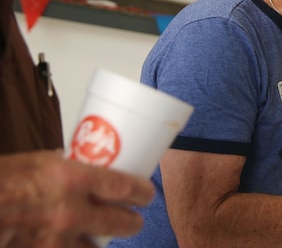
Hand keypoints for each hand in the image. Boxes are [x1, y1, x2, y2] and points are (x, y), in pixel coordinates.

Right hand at [0, 150, 154, 247]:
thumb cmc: (4, 179)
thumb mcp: (40, 162)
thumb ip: (67, 168)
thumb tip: (86, 166)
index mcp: (73, 179)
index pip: (124, 187)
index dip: (142, 192)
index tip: (147, 194)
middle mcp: (70, 211)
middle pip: (121, 223)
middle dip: (132, 222)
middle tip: (134, 219)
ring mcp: (56, 239)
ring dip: (102, 242)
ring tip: (103, 236)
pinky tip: (74, 244)